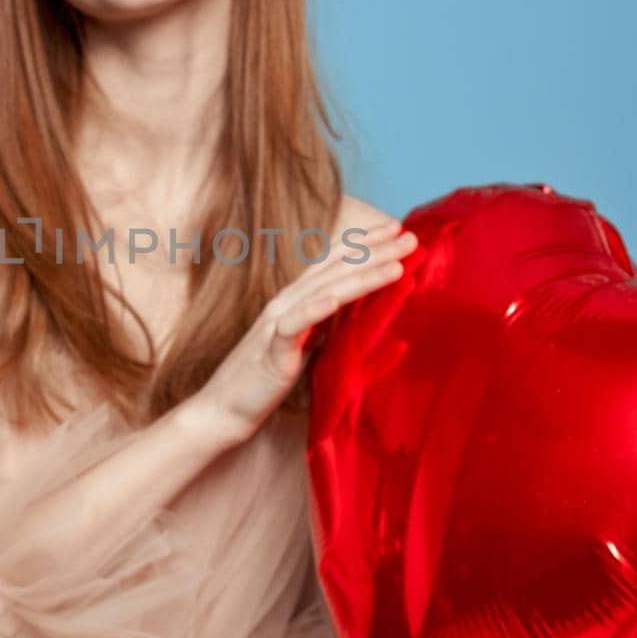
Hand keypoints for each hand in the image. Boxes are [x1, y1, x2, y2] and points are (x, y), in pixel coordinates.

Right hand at [199, 215, 417, 444]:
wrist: (225, 409)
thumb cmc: (265, 382)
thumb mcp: (309, 352)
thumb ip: (333, 332)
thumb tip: (366, 322)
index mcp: (296, 301)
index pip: (333, 262)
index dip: (363, 242)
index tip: (395, 228)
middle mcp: (287, 303)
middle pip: (335, 268)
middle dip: (374, 250)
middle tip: (411, 236)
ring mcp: (278, 323)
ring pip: (324, 290)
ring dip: (362, 274)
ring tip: (397, 265)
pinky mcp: (272, 349)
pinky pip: (296, 325)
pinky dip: (316, 308)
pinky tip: (337, 298)